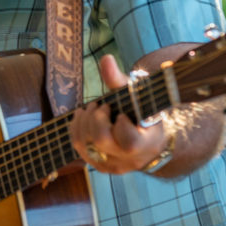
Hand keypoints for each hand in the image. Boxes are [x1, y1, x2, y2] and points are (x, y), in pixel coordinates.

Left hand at [69, 55, 166, 174]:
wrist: (149, 140)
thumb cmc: (144, 111)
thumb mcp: (138, 95)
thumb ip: (120, 80)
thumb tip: (106, 59)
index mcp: (147, 144)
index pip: (129, 141)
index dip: (121, 124)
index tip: (121, 113)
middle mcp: (130, 160)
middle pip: (100, 140)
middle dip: (95, 117)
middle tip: (101, 106)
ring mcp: (112, 165)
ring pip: (85, 145)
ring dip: (83, 121)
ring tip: (92, 109)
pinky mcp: (99, 165)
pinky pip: (78, 148)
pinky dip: (76, 128)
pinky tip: (83, 116)